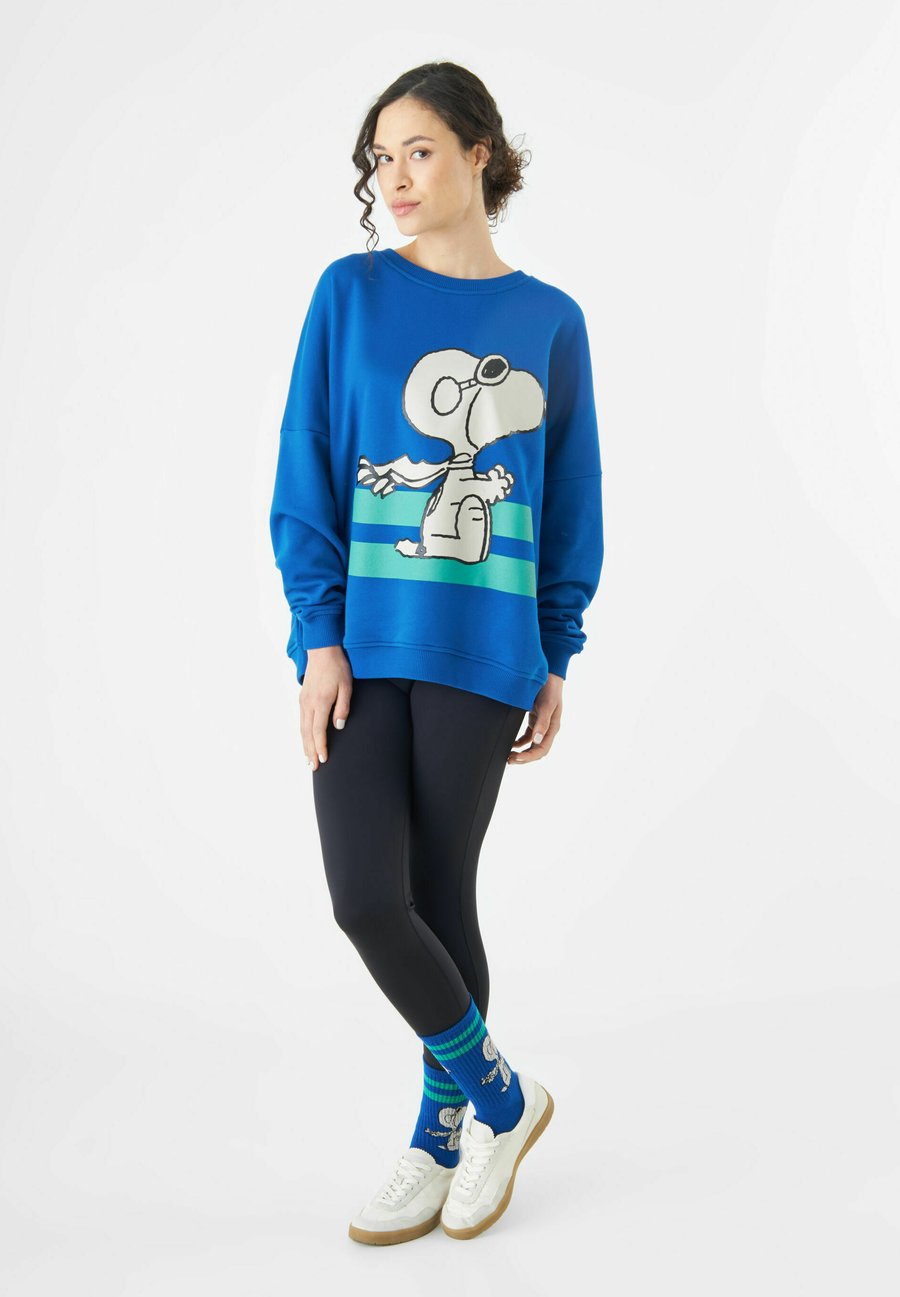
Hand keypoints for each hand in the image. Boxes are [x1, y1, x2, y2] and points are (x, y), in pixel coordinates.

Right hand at [301, 646, 351, 771]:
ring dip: (305, 745)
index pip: (319, 731)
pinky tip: (306, 740)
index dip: (321, 747)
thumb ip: (343, 707)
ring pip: (302, 728)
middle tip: (313, 767)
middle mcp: (308, 704)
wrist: (322, 650)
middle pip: (308, 733)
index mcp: (320, 702)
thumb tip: (339, 726)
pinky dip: (303, 734)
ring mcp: (303, 701)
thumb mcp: (347, 686)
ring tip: (308, 759)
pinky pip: (301, 721)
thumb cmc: (338, 668)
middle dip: (310, 752)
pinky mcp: (302, 698)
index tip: (324, 760)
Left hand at [507, 674, 562, 763]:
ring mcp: (541, 724)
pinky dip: (520, 742)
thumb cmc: (550, 688)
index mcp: (552, 728)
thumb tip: (536, 741)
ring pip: (532, 745)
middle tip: (509, 760)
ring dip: (521, 752)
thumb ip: (542, 723)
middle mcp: (547, 729)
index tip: (515, 758)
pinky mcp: (535, 719)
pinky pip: (528, 736)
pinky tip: (512, 744)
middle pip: (536, 751)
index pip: (541, 750)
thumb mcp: (546, 705)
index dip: (528, 757)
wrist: (549, 673)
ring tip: (509, 755)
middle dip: (523, 758)